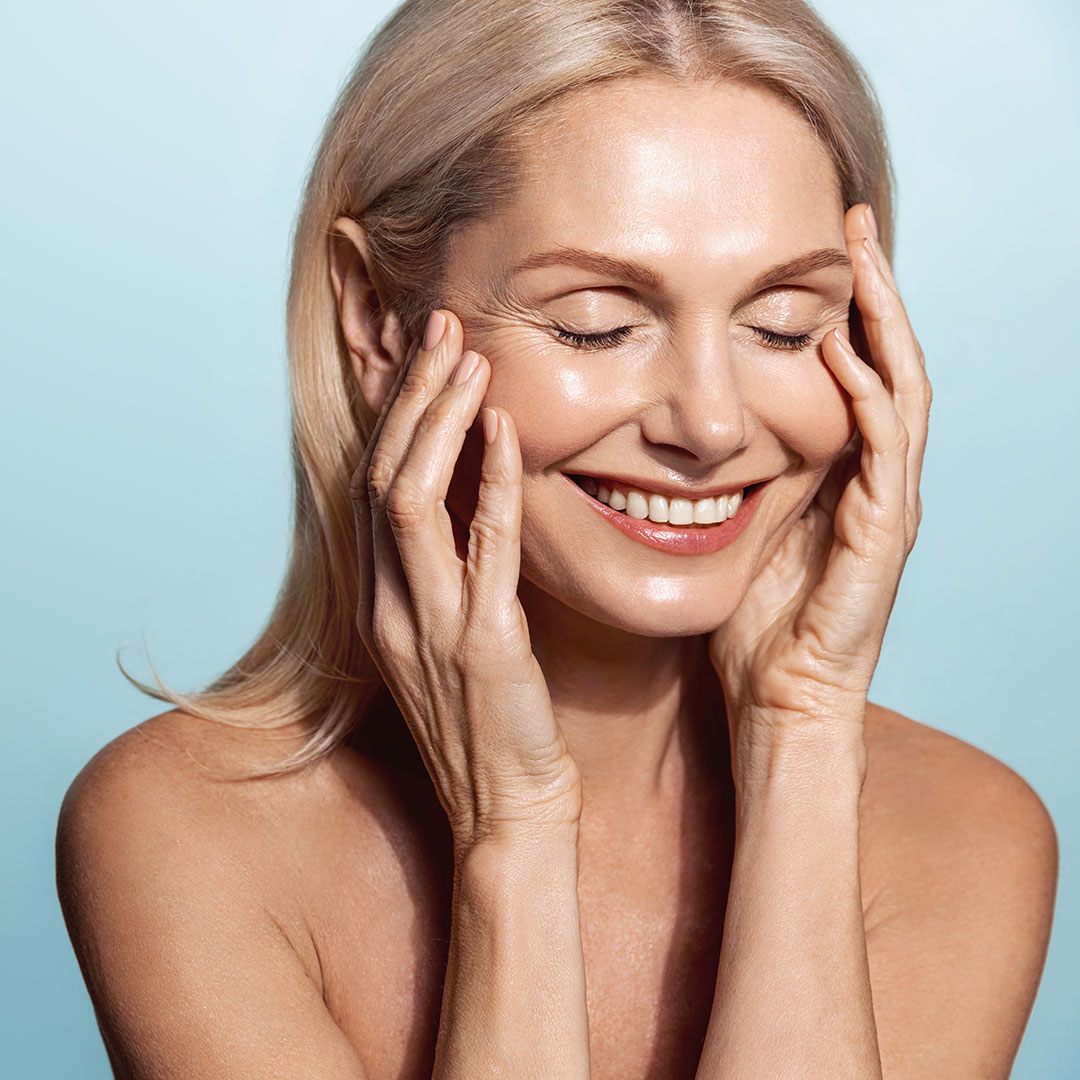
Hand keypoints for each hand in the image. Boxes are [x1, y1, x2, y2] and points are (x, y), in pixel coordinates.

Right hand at [350, 310, 580, 851]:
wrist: (506, 810)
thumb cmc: (490, 722)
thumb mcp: (451, 637)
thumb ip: (448, 570)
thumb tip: (472, 496)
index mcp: (382, 602)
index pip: (372, 487)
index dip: (394, 417)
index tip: (424, 357)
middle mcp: (390, 605)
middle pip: (381, 475)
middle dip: (409, 395)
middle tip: (441, 326)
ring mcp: (427, 625)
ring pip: (409, 498)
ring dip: (438, 419)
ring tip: (468, 354)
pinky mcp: (481, 644)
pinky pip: (482, 545)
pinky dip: (493, 480)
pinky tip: (507, 428)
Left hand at [709, 203, 930, 744]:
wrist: (779, 699)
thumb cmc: (756, 624)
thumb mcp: (741, 530)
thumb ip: (737, 477)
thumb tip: (684, 431)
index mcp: (842, 476)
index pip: (854, 372)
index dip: (844, 309)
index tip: (816, 247)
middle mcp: (875, 481)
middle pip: (888, 365)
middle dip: (874, 293)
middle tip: (852, 223)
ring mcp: (886, 505)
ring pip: (900, 392)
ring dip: (884, 323)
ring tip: (864, 257)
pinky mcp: (883, 537)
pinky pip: (884, 451)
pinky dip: (868, 397)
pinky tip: (845, 352)